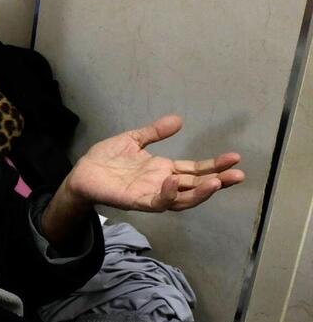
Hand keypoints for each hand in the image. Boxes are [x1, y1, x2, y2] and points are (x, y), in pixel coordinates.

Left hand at [42, 115, 244, 244]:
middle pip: (196, 187)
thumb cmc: (106, 159)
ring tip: (216, 182)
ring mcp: (151, 194)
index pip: (195, 170)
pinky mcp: (137, 201)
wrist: (81, 173)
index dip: (214, 165)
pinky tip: (173, 180)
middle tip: (238, 175)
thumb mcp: (133, 140)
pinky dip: (167, 193)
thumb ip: (154, 132)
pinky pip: (157, 201)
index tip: (234, 158)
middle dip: (218, 182)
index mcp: (163, 170)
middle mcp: (162, 184)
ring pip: (183, 199)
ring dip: (200, 193)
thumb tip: (179, 120)